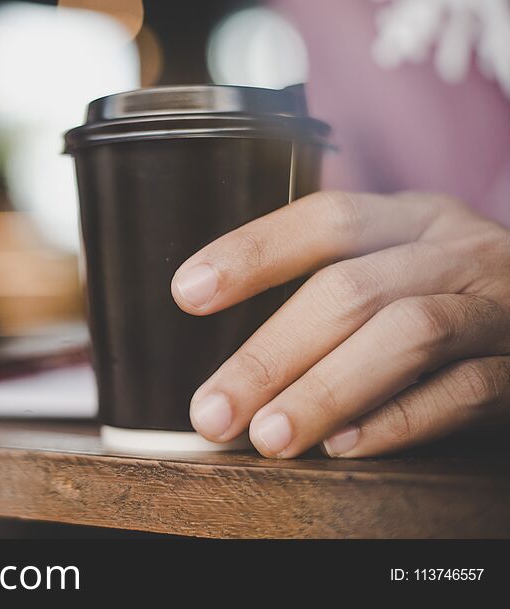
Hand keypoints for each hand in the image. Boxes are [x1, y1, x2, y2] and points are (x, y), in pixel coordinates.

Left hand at [171, 191, 509, 457]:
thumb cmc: (456, 301)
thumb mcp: (404, 270)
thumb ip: (338, 296)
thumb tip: (236, 369)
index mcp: (414, 221)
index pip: (327, 220)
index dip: (254, 251)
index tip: (188, 292)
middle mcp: (458, 252)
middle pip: (352, 289)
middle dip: (271, 354)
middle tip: (213, 411)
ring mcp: (499, 308)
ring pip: (408, 335)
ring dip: (326, 389)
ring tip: (268, 436)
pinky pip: (466, 391)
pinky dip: (400, 420)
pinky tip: (344, 445)